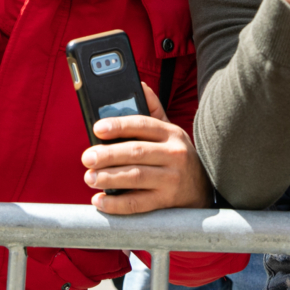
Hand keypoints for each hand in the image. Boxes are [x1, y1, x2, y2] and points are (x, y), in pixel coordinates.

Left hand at [81, 83, 211, 213]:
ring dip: (109, 178)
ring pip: (136, 177)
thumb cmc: (177, 156)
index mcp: (171, 133)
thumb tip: (140, 86)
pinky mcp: (166, 201)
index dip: (119, 125)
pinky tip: (100, 200)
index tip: (98, 128)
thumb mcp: (170, 131)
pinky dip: (116, 203)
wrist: (202, 189)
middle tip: (87, 157)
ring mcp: (171, 179)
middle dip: (108, 155)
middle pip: (136, 151)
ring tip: (89, 177)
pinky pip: (138, 203)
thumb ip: (153, 110)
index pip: (143, 124)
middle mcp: (174, 154)